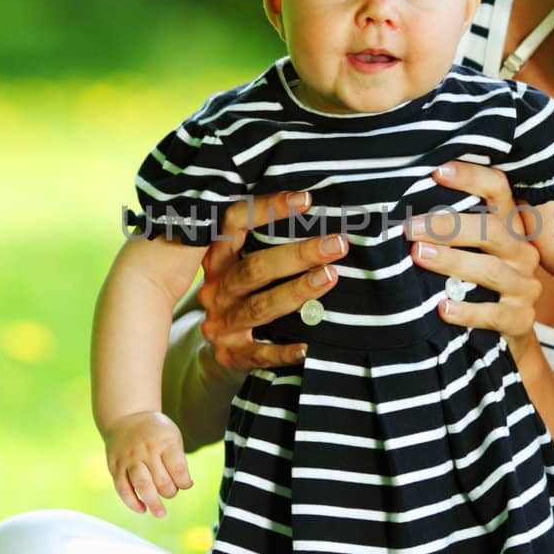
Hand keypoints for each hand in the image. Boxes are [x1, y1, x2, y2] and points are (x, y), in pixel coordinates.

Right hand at [104, 411, 193, 518]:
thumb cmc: (155, 432)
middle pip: (161, 479)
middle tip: (171, 492)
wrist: (125, 418)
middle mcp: (146, 450)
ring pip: (141, 484)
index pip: (178, 468)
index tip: (185, 484)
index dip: (184, 482)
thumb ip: (178, 459)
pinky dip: (131, 502)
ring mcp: (129, 458)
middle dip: (170, 492)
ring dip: (152, 502)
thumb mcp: (172, 435)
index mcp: (164, 441)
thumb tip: (185, 485)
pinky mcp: (115, 466)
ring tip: (160, 513)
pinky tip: (141, 509)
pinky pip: (122, 488)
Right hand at [196, 190, 344, 371]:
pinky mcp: (231, 354)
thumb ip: (268, 240)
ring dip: (296, 291)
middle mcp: (216, 288)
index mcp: (218, 257)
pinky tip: (307, 348)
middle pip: (255, 268)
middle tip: (337, 244)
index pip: (235, 223)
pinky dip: (283, 351)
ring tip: (330, 276)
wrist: (223, 343)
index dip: (268, 209)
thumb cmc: (246, 291)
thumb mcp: (243, 261)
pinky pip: (259, 354)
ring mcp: (222, 322)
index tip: (307, 200)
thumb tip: (317, 207)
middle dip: (299, 255)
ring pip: (260, 306)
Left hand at [406, 161, 543, 350]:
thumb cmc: (475, 282)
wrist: (505, 332)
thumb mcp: (468, 251)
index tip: (436, 171)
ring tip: (418, 256)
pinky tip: (442, 308)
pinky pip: (495, 314)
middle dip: (447, 227)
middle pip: (491, 230)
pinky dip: (467, 311)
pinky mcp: (521, 318)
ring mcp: (525, 286)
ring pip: (491, 270)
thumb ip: (448, 229)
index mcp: (509, 226)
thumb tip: (398, 207)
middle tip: (409, 228)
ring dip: (452, 262)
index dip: (471, 177)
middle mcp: (522, 252)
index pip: (498, 190)